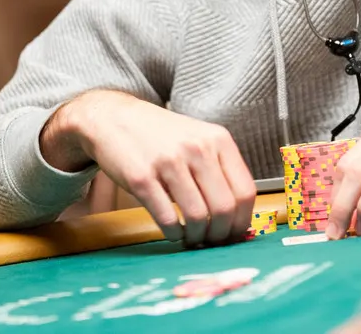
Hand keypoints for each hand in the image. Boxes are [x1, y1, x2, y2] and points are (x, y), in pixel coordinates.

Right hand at [41, 91, 255, 246]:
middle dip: (221, 235)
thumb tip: (237, 215)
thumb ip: (220, 168)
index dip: (242, 221)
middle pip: (224, 208)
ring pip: (197, 217)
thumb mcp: (199, 138)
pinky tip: (173, 231)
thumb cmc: (162, 135)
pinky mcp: (141, 177)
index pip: (245, 192)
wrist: (115, 118)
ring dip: (197, 237)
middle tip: (213, 242)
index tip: (235, 234)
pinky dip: (174, 234)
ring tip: (192, 238)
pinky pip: (167, 218)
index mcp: (218, 140)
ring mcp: (168, 162)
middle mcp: (197, 148)